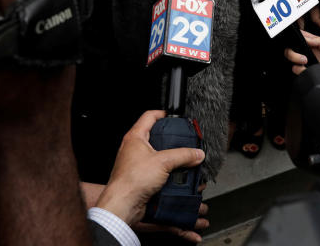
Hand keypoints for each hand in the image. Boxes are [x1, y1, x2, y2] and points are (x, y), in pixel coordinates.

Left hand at [95, 110, 206, 236]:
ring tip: (185, 162)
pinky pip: (159, 173)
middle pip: (157, 138)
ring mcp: (138, 165)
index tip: (175, 116)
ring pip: (159, 157)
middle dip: (172, 141)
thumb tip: (196, 153)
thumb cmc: (131, 180)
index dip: (163, 114)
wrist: (123, 205)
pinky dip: (169, 174)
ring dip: (172, 160)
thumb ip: (182, 155)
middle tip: (185, 142)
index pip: (149, 116)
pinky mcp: (142, 179)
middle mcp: (135, 150)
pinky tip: (178, 178)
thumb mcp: (162, 162)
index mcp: (135, 138)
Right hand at [284, 31, 319, 74]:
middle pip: (293, 49)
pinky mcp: (308, 73)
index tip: (297, 38)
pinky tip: (305, 68)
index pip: (303, 38)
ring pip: (293, 60)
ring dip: (296, 59)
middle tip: (303, 55)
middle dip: (293, 51)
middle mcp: (311, 54)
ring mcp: (309, 64)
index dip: (298, 37)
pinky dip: (299, 69)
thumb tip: (306, 37)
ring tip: (305, 61)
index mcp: (317, 45)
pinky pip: (297, 70)